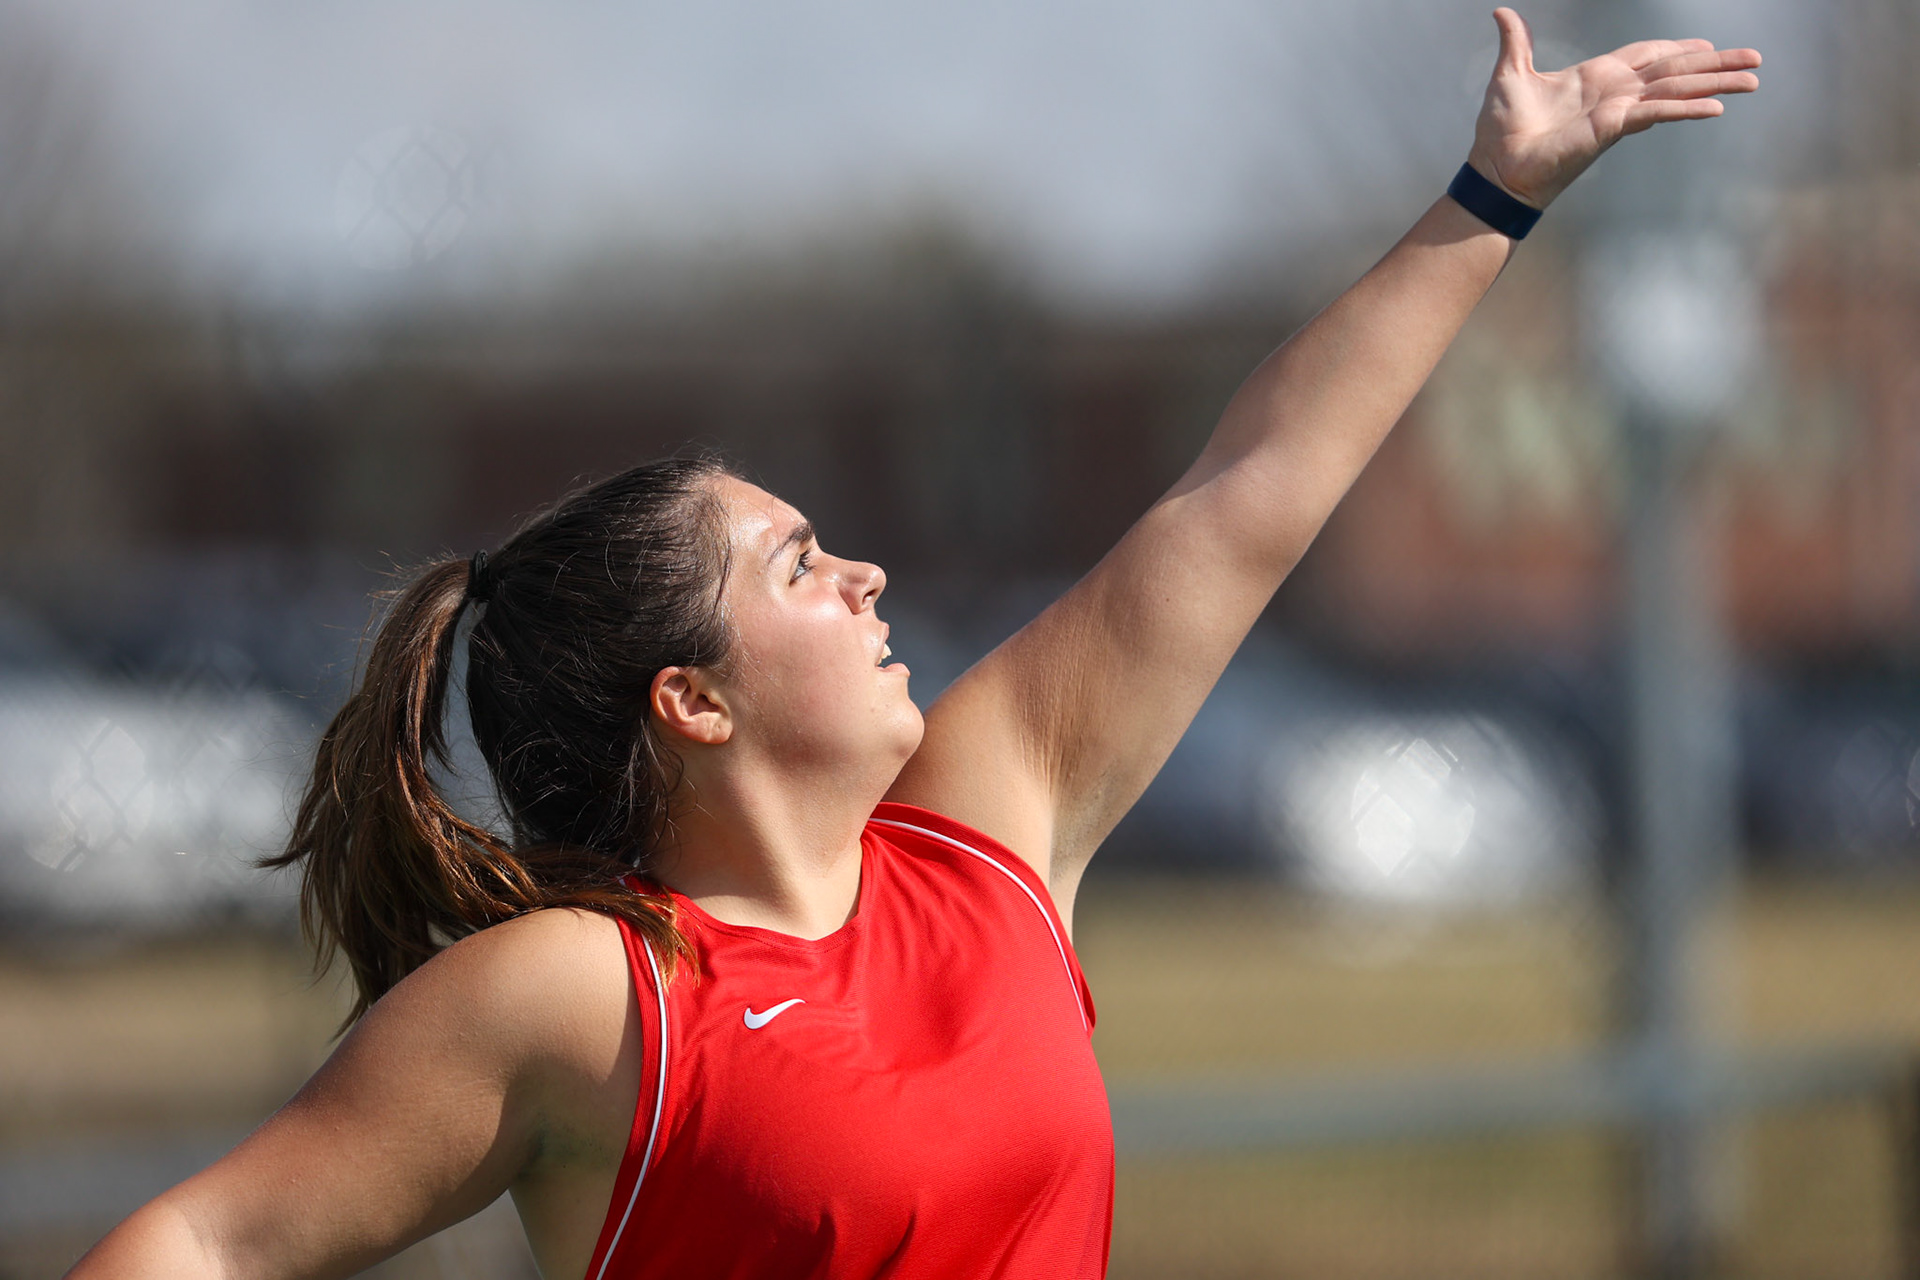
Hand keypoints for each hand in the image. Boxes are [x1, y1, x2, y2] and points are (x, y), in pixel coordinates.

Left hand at [1466, 7, 1759, 208]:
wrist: (1495, 169)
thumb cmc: (1501, 131)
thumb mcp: (1510, 75)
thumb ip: (1517, 43)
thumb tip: (1501, 13)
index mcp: (1596, 76)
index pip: (1647, 55)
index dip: (1677, 48)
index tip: (1706, 46)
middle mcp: (1614, 93)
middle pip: (1674, 70)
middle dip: (1715, 63)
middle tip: (1755, 59)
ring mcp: (1617, 110)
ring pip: (1676, 89)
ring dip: (1715, 83)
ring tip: (1753, 79)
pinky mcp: (1612, 128)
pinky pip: (1656, 112)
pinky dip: (1685, 108)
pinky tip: (1717, 106)